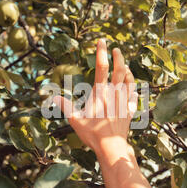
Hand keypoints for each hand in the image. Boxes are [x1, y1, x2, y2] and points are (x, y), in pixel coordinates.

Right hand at [53, 39, 137, 154]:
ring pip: (128, 79)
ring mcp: (123, 101)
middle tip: (116, 49)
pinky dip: (133, 84)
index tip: (102, 41)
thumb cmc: (92, 134)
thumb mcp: (75, 120)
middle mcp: (113, 93)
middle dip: (118, 56)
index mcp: (100, 93)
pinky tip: (131, 82)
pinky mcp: (129, 109)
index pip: (101, 67)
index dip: (101, 52)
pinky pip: (133, 92)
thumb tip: (53, 97)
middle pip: (119, 69)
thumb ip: (65, 106)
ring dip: (126, 68)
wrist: (112, 146)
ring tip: (124, 63)